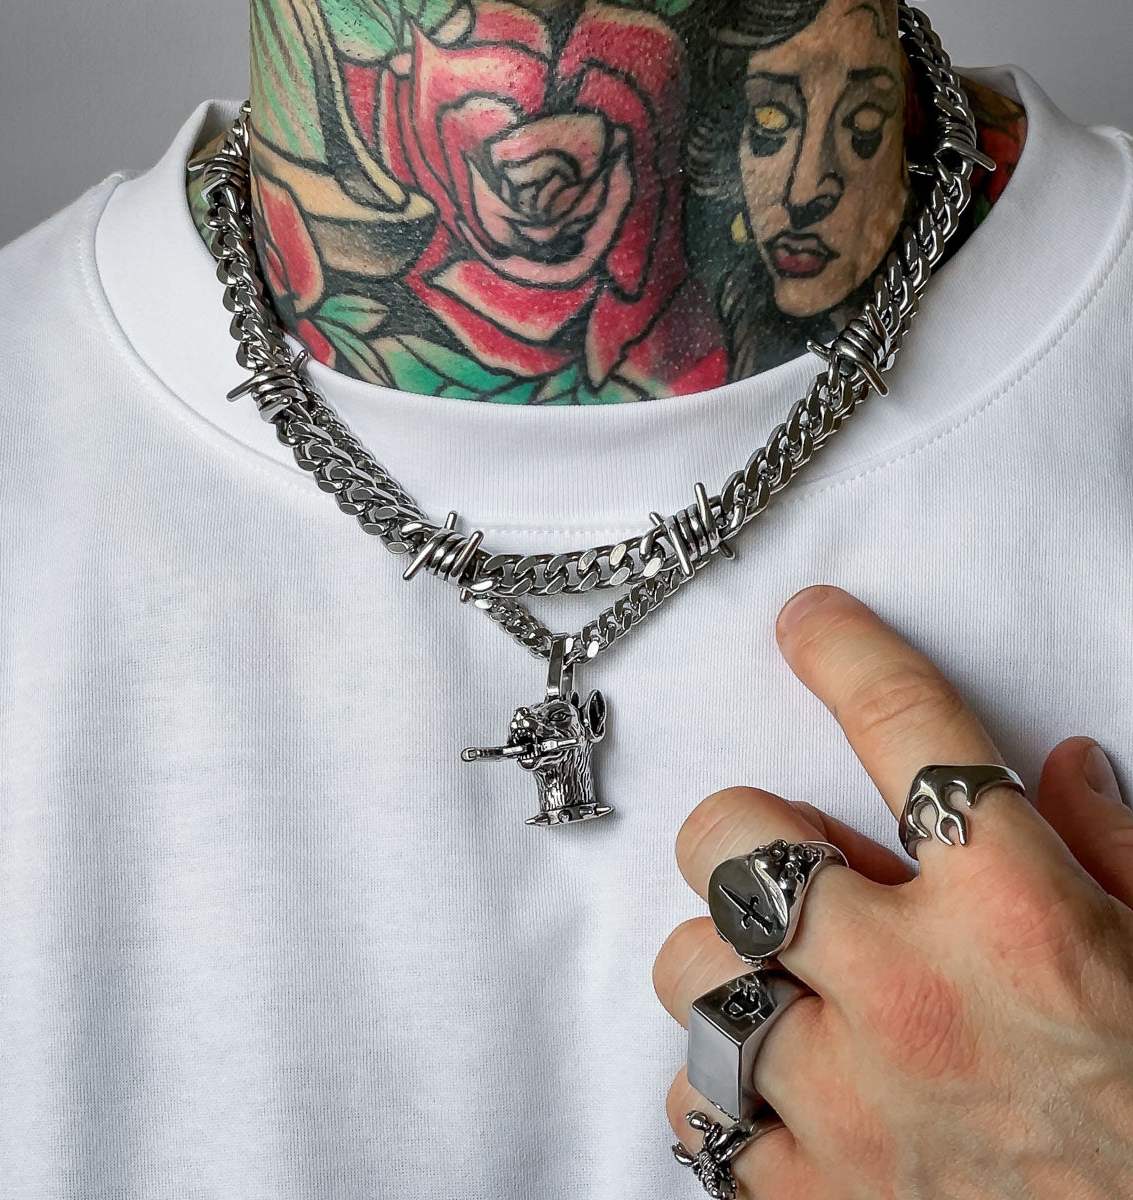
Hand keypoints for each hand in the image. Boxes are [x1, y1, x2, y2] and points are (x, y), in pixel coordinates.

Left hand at [653, 585, 1132, 1198]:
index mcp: (1018, 917)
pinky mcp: (807, 1198)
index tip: (809, 621)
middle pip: (730, 841)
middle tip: (790, 864)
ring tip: (785, 984)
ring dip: (721, 961)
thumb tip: (1064, 767)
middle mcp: (911, 992)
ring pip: (686, 968)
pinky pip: (694, 1102)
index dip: (847, 652)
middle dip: (745, 834)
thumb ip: (1113, 856)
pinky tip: (778, 1088)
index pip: (908, 728)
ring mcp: (845, 1101)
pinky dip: (719, 1086)